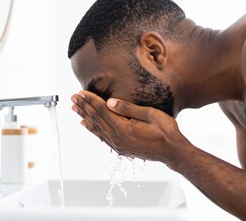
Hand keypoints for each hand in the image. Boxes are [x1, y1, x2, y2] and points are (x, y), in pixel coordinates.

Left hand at [71, 90, 189, 165]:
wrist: (172, 152)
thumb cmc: (165, 131)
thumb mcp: (150, 114)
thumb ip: (128, 108)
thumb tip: (109, 102)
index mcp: (123, 128)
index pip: (102, 110)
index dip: (91, 100)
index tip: (81, 92)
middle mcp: (117, 138)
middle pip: (96, 119)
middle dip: (83, 107)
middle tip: (73, 98)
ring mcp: (118, 145)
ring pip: (96, 128)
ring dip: (84, 117)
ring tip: (75, 109)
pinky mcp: (120, 149)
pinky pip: (101, 137)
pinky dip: (92, 129)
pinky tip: (85, 124)